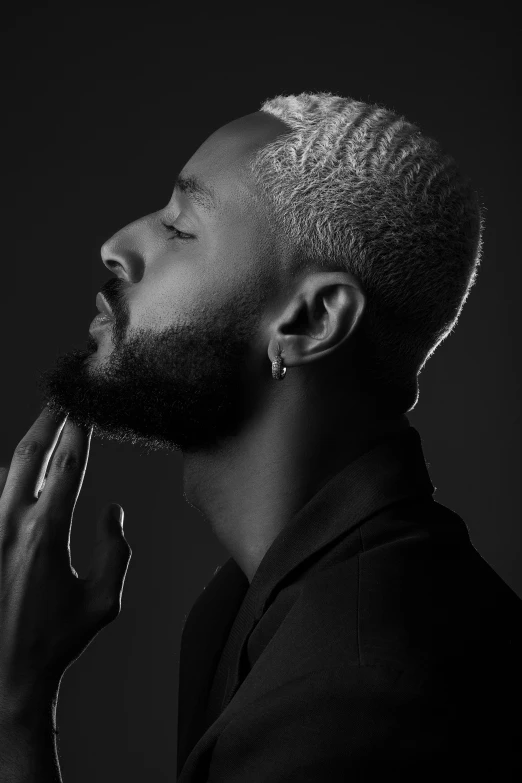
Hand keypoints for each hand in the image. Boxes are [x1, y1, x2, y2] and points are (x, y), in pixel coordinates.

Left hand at [0, 406, 131, 713]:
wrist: (3, 676)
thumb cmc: (57, 640)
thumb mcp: (104, 599)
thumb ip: (115, 550)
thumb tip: (110, 511)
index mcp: (46, 533)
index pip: (68, 465)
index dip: (79, 431)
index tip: (86, 410)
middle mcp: (11, 524)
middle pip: (28, 453)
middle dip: (47, 420)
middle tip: (59, 400)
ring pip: (0, 472)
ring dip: (22, 451)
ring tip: (41, 435)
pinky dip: (1, 482)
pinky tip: (9, 478)